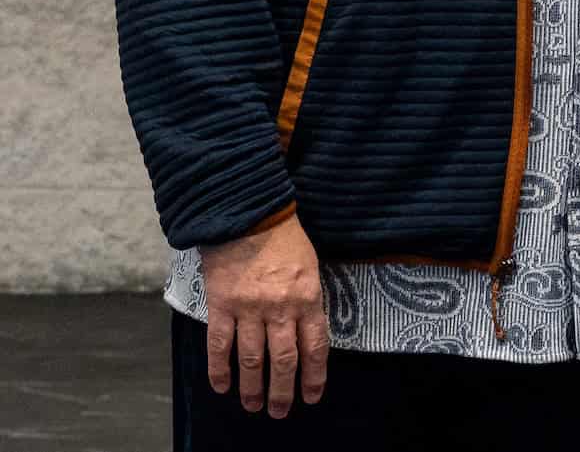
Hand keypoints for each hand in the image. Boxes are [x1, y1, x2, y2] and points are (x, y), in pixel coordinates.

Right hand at [198, 213, 329, 416]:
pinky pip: (219, 345)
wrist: (247, 214)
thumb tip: (307, 332)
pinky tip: (222, 387)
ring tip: (253, 406)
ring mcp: (249, 308)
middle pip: (283, 360)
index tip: (312, 396)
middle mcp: (281, 308)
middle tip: (279, 411)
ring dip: (252, 387)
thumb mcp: (310, 266)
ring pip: (252, 358)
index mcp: (308, 297)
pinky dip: (220, 370)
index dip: (314, 375)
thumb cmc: (284, 238)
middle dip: (282, 391)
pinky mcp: (221, 305)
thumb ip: (309, 299)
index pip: (315, 346)